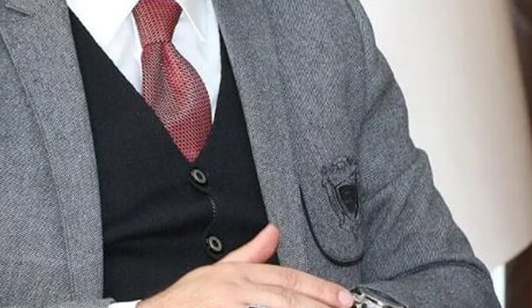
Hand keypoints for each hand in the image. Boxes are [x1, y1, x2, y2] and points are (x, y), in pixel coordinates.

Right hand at [138, 224, 354, 307]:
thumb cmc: (186, 300)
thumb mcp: (217, 270)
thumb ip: (251, 254)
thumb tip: (273, 232)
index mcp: (240, 275)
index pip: (288, 279)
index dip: (318, 288)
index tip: (342, 297)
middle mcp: (240, 291)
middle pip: (288, 297)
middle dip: (320, 303)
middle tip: (344, 307)